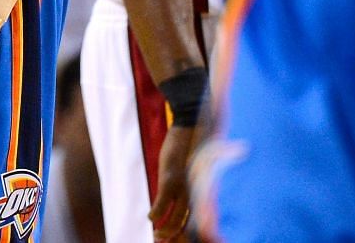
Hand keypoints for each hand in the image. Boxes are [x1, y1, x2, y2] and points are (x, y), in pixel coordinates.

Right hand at [152, 121, 197, 238]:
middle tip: (162, 240)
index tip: (175, 237)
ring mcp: (184, 188)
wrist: (192, 124)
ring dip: (164, 230)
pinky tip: (150, 218)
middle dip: (174, 235)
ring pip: (175, 219)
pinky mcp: (171, 180)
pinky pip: (162, 204)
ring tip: (157, 235)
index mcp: (204, 192)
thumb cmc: (193, 145)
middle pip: (186, 224)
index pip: (198, 221)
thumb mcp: (194, 167)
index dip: (186, 232)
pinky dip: (155, 213)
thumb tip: (186, 192)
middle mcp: (197, 193)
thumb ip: (191, 182)